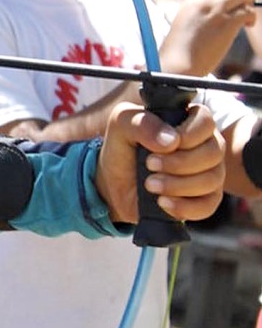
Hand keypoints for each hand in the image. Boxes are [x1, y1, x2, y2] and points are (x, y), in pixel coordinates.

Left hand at [97, 102, 224, 223]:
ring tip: (149, 185)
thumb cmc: (122, 148)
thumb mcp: (121, 126)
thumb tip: (171, 141)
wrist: (114, 183)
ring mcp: (209, 173)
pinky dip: (185, 206)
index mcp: (189, 121)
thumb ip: (142, 124)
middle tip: (149, 165)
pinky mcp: (204, 199)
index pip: (206, 121)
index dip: (188, 134)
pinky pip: (208, 205)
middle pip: (214, 152)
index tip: (163, 146)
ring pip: (213, 179)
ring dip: (178, 185)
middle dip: (179, 163)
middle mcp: (205, 145)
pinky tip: (162, 202)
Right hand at [159, 0, 256, 76]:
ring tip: (247, 17)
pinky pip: (247, 12)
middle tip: (249, 0)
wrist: (177, 63)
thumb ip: (201, 8)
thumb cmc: (180, 46)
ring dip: (249, 3)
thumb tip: (221, 6)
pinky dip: (251, 17)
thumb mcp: (186, 19)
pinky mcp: (226, 23)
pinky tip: (247, 25)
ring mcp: (216, 10)